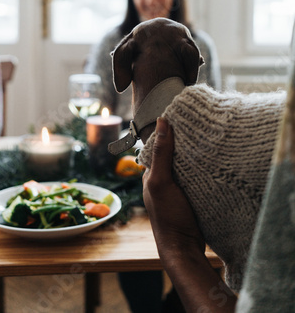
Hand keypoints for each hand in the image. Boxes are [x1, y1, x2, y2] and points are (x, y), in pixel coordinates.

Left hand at [143, 117, 204, 259]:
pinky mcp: (192, 194)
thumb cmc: (168, 216)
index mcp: (151, 173)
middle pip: (174, 153)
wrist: (184, 247)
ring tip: (210, 138)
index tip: (183, 117)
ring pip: (186, 163)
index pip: (158, 145)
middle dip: (184, 142)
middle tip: (201, 125)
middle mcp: (163, 178)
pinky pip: (196, 175)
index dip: (168, 132)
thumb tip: (162, 122)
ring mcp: (177, 187)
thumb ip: (162, 153)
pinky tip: (214, 159)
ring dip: (195, 154)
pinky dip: (202, 167)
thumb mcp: (162, 181)